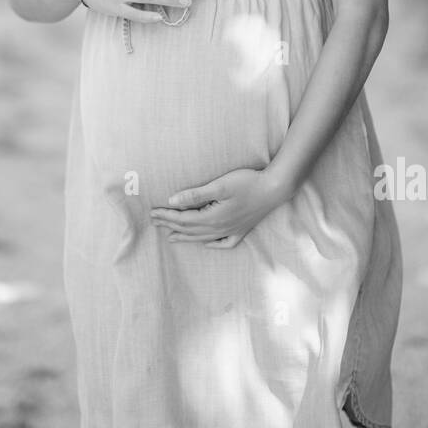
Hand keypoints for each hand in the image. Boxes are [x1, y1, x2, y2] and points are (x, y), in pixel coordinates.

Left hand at [150, 168, 290, 248]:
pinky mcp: (242, 229)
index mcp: (213, 218)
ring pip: (203, 238)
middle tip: (155, 222)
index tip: (152, 213)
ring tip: (171, 237)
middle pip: (190, 230)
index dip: (166, 216)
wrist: (276, 189)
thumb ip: (195, 195)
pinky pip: (224, 242)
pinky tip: (206, 243)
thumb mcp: (219, 186)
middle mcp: (221, 228)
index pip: (183, 219)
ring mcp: (232, 230)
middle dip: (170, 225)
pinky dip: (212, 244)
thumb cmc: (248, 183)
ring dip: (185, 237)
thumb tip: (172, 201)